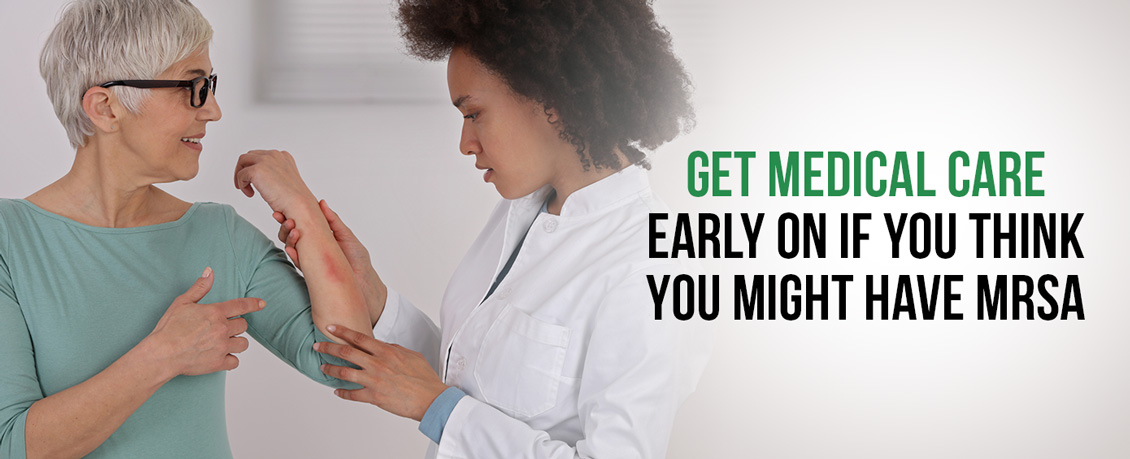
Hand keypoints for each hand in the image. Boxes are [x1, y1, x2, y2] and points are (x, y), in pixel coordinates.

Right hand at [146, 267, 264, 376]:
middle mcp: (222, 329)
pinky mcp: (218, 363)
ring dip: (236, 342)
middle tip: (223, 328)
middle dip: (236, 326)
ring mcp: (222, 347)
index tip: (262, 304)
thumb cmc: (169, 328)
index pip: (241, 305)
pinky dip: (230, 359)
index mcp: (215, 312)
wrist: (161, 354)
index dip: (254, 304)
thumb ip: (199, 287)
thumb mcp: (182, 303)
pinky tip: (221, 356)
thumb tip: (210, 271)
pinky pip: (235, 361)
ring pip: (243, 344)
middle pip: (243, 325)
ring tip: (223, 342)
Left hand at [234, 149, 317, 215]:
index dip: (255, 166)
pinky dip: (242, 185)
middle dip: (245, 169)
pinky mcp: (257, 170)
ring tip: (244, 188)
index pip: (262, 155)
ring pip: (243, 161)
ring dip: (240, 175)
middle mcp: (275, 155)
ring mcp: (265, 161)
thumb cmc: (295, 199)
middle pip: (250, 156)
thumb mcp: (286, 180)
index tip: (256, 180)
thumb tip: (264, 178)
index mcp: (284, 156)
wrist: (299, 205)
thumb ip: (275, 173)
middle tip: (245, 184)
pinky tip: (250, 194)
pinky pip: (240, 175)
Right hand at [273, 200, 387, 322]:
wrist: (364, 284)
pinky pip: (299, 263)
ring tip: (293, 230)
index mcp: (321, 238)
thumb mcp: (346, 236)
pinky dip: (294, 255)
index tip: (284, 209)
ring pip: (293, 248)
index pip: (303, 225)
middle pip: (293, 235)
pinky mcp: (311, 273)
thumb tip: (321, 202)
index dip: (292, 217)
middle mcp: (313, 249)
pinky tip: (291, 248)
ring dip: (289, 238)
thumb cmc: (359, 261)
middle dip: (286, 226)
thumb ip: (333, 221)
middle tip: (283, 217)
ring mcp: (311, 261)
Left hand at [314, 325, 446, 420]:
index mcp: (386, 351)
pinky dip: (342, 393)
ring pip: (344, 372)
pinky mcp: (374, 396)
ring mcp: (374, 380)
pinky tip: (337, 391)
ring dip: (330, 369)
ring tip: (322, 367)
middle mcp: (377, 364)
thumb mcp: (412, 356)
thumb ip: (395, 349)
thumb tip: (383, 346)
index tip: (331, 328)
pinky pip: (352, 394)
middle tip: (317, 346)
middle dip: (328, 347)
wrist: (430, 398)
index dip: (342, 331)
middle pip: (346, 352)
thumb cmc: (424, 378)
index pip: (359, 338)